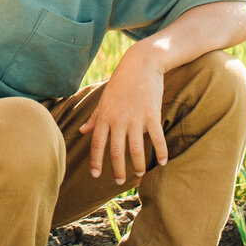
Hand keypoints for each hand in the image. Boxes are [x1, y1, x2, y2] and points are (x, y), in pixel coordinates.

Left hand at [79, 42, 167, 184]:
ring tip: (139, 174)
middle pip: (115, 151)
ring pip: (135, 149)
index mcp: (105, 116)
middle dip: (117, 169)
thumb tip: (82, 131)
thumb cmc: (121, 82)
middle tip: (119, 181)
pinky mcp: (152, 114)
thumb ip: (94, 117)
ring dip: (138, 164)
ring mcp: (135, 118)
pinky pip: (157, 138)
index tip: (95, 175)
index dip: (96, 161)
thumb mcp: (104, 99)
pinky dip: (160, 152)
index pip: (97, 143)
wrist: (141, 63)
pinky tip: (163, 162)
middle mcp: (118, 119)